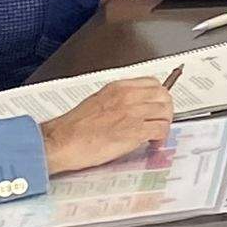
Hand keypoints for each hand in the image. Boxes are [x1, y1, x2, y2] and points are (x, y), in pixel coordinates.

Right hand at [38, 79, 175, 171]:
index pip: (153, 83)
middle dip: (166, 110)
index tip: (158, 106)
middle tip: (160, 121)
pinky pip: (161, 130)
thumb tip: (135, 106)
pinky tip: (153, 143)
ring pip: (166, 113)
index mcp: (118, 88)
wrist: (60, 142)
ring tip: (156, 135)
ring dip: (164, 125)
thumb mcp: (98, 101)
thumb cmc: (73, 128)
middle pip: (164, 96)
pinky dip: (161, 138)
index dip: (159, 96)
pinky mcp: (134, 130)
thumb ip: (119, 100)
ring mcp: (132, 112)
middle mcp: (127, 97)